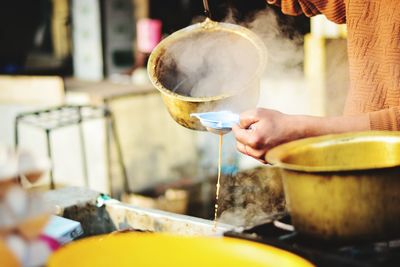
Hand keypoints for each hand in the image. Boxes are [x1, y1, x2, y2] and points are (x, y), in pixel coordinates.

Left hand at [232, 108, 369, 162]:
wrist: (297, 131)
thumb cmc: (279, 121)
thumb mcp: (259, 113)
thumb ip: (244, 117)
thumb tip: (237, 124)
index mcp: (254, 141)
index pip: (237, 134)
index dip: (236, 126)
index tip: (236, 122)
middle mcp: (257, 152)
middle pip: (239, 144)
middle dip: (241, 135)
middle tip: (247, 127)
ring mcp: (262, 158)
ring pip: (246, 150)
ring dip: (247, 142)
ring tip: (257, 132)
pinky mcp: (268, 161)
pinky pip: (255, 154)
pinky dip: (255, 147)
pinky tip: (263, 138)